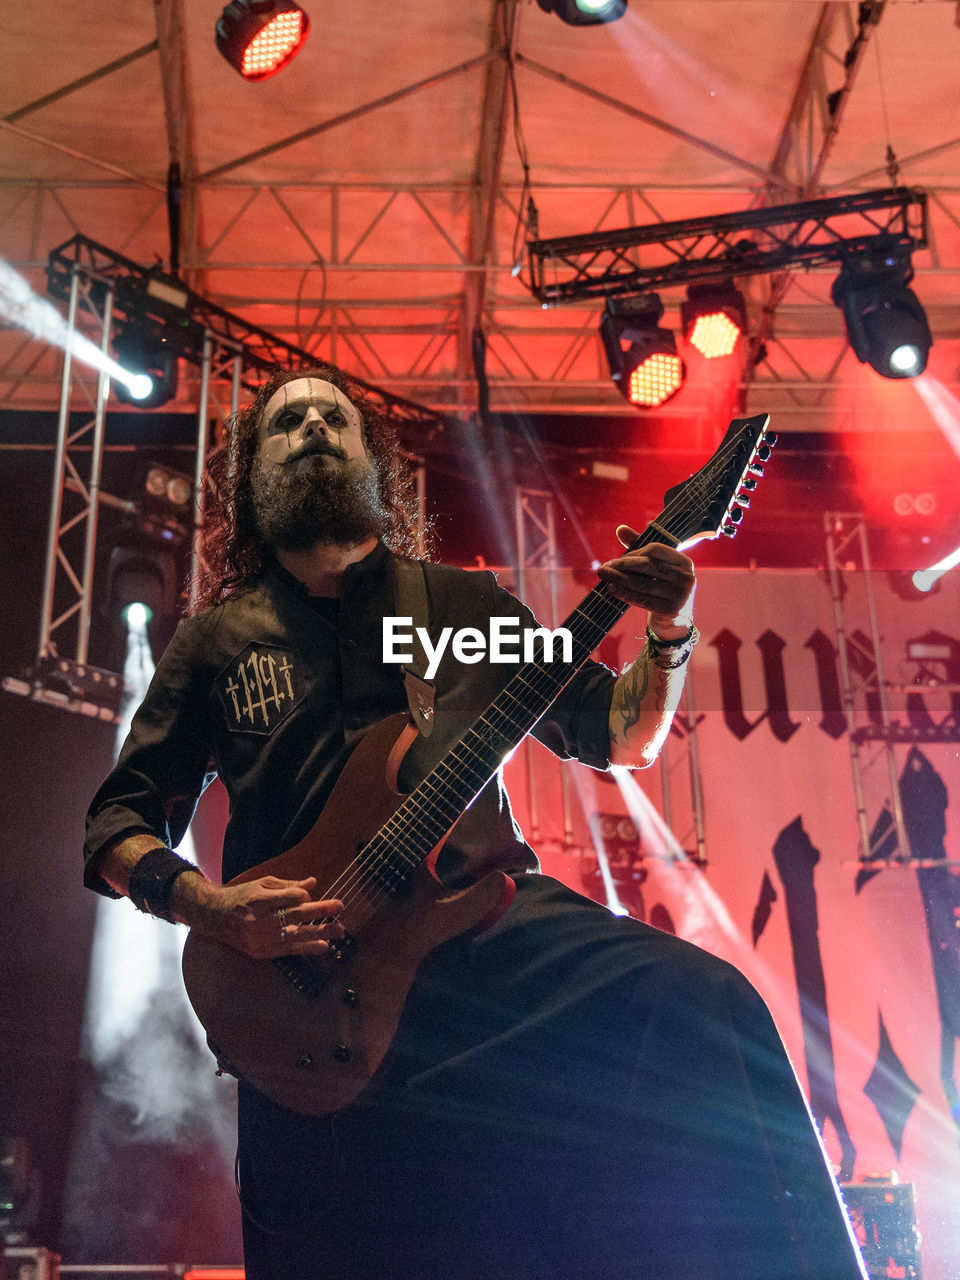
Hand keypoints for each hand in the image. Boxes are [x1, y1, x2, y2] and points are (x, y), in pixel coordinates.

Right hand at [174, 872, 343, 958]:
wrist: (213, 917)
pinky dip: (307, 948)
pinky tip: (323, 946)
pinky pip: (288, 950)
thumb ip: (288, 886)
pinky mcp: (261, 952)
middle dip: (320, 911)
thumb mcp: (262, 885)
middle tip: (340, 907)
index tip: (308, 896)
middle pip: (296, 916)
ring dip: (320, 932)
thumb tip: (312, 883)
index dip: (303, 896)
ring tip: (340, 930)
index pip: (290, 898)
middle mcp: (259, 920)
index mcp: (259, 900)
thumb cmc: (240, 897)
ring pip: (296, 936)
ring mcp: (260, 938)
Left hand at [597, 529, 695, 634]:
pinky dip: (624, 593)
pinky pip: (642, 599)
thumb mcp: (655, 567)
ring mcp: (679, 594)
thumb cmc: (661, 587)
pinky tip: (611, 588)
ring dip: (619, 579)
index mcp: (684, 561)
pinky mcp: (670, 609)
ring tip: (603, 576)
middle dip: (623, 565)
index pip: (655, 549)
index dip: (634, 552)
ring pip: (642, 583)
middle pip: (648, 565)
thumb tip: (620, 529)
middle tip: (604, 567)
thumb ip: (639, 547)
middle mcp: (685, 577)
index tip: (617, 559)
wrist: (674, 620)